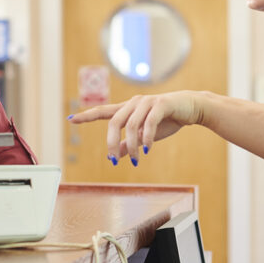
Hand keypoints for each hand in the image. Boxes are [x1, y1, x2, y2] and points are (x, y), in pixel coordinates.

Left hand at [69, 92, 202, 163]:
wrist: (192, 107)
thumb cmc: (168, 119)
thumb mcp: (146, 135)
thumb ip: (130, 143)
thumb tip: (116, 155)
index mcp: (128, 109)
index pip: (103, 111)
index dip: (86, 116)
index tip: (71, 120)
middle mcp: (134, 103)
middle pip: (114, 122)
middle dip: (112, 143)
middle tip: (113, 161)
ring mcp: (147, 102)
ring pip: (131, 125)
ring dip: (132, 145)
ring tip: (137, 159)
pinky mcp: (161, 104)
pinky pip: (149, 123)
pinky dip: (146, 138)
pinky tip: (147, 149)